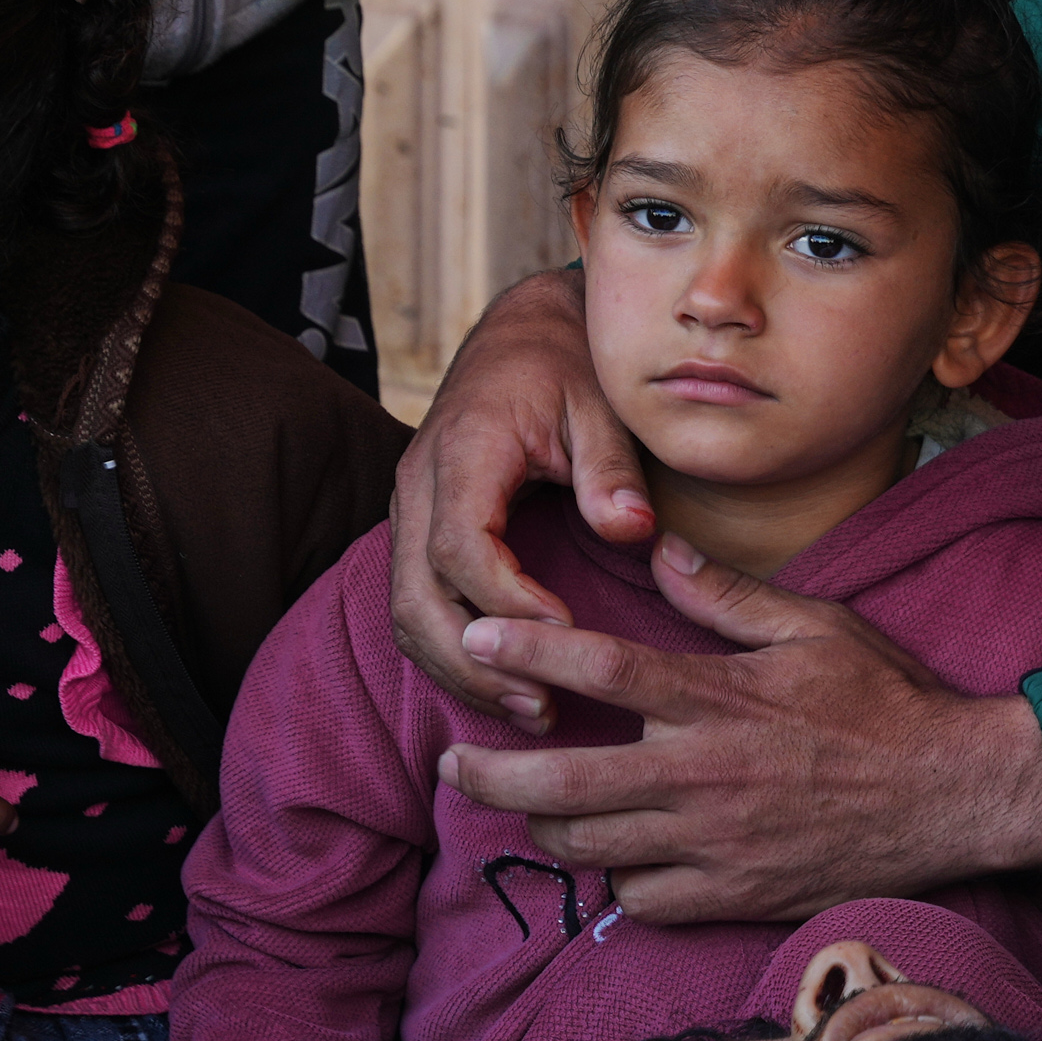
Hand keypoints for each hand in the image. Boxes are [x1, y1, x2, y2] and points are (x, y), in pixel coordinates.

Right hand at [387, 266, 654, 716]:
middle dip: (475, 662)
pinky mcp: (420, 526)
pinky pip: (417, 602)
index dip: (508, 601)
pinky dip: (452, 650)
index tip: (566, 632)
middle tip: (544, 705)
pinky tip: (507, 682)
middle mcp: (419, 485)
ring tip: (532, 710)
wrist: (523, 330)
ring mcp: (411, 508)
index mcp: (463, 452)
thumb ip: (611, 470)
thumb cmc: (565, 365)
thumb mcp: (600, 406)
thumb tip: (633, 531)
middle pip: (417, 597)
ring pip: (407, 610)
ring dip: (460, 669)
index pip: (461, 547)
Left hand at [441, 537, 1041, 919]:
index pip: (601, 667)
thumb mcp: (817, 628)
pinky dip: (619, 877)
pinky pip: (641, 897)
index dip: (528, 649)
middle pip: (561, 782)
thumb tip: (659, 553)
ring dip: (547, 827)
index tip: (478, 637)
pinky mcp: (733, 895)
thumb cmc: (889, 704)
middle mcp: (702, 774)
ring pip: (588, 847)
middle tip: (456, 764)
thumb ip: (729, 596)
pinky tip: (620, 853)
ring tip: (532, 809)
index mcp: (719, 698)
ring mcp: (713, 843)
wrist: (954, 796)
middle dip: (489, 775)